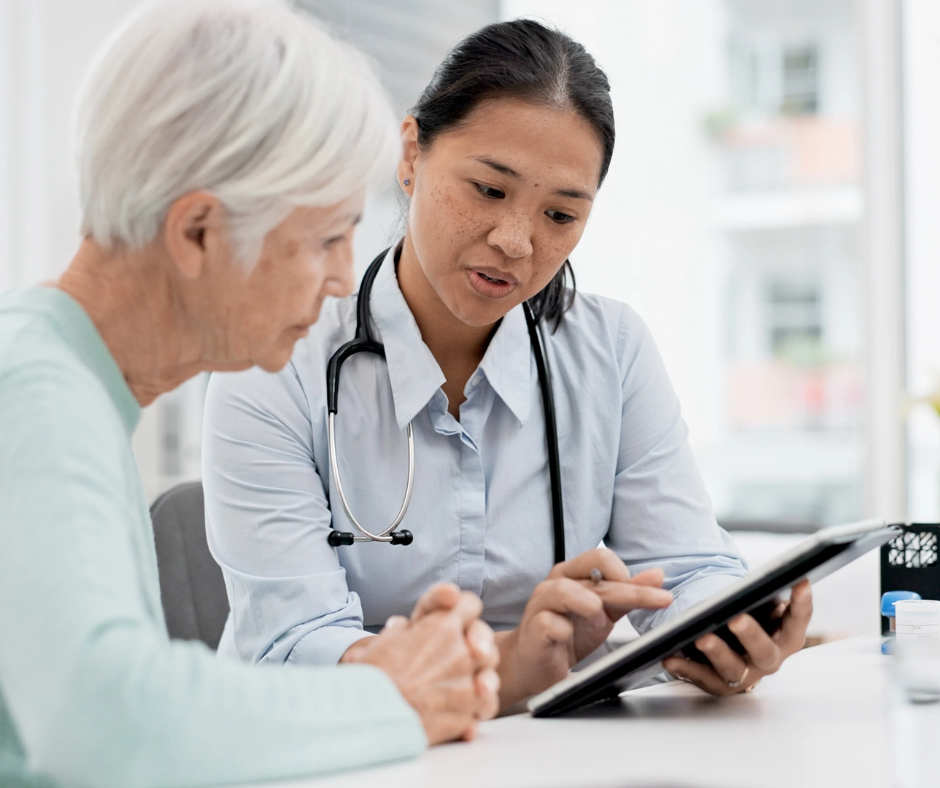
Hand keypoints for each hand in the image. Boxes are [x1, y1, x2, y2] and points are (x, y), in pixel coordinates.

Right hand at [341, 584, 499, 744]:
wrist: (372, 717)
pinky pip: (484, 706)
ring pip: (490, 676)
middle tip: (460, 658)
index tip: (457, 620)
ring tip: (463, 688)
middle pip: (485, 643)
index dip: (463, 610)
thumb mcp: (380, 642)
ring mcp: (468, 683)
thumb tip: (401, 626)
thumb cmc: (373, 676)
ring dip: (481, 680)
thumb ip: (398, 631)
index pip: (469, 605)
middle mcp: (461, 651)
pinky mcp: (467, 712)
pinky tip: (464, 713)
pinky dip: (476, 709)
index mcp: (441, 627)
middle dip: (477, 649)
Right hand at [494, 548, 672, 708]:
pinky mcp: (532, 629)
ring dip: (591, 606)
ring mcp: (540, 604)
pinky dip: (564, 630)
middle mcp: (554, 583)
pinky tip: (569, 637)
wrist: (533, 665)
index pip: (602, 558)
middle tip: (658, 601)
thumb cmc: (566, 634)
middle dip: (630, 589)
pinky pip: (549, 623)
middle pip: (593, 573)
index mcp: (572, 574)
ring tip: (601, 624)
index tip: (657, 594)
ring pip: (564, 590)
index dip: (629, 574)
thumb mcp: (604, 613)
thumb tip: (657, 575)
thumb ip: (628, 593)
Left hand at [663, 579, 812, 695]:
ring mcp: (746, 675)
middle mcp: (769, 658)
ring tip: (700, 638)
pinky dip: (685, 668)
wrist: (733, 646)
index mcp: (785, 636)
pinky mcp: (721, 685)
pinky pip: (702, 679)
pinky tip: (670, 657)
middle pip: (764, 652)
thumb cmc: (751, 618)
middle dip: (751, 635)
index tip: (801, 581)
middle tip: (737, 618)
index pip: (798, 619)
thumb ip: (761, 595)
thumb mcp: (760, 606)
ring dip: (716, 653)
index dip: (801, 603)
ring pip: (732, 669)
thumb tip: (760, 578)